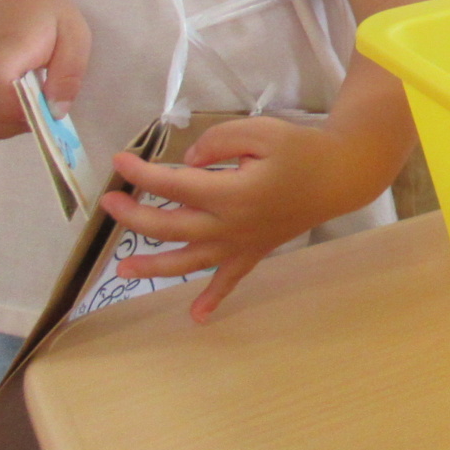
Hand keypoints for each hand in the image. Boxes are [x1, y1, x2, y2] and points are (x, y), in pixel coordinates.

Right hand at [0, 0, 88, 139]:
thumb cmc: (35, 11)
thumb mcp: (70, 29)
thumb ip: (69, 69)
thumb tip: (58, 111)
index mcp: (5, 52)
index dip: (22, 108)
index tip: (49, 104)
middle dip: (19, 124)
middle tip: (45, 104)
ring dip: (12, 126)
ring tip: (36, 103)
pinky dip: (3, 123)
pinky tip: (23, 103)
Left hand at [102, 115, 356, 321]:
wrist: (339, 176)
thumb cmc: (301, 150)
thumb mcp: (261, 131)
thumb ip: (218, 141)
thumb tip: (187, 162)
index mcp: (231, 193)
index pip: (173, 185)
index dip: (141, 173)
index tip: (119, 162)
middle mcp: (231, 225)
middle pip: (171, 226)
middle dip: (134, 216)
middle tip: (109, 203)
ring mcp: (242, 244)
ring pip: (189, 260)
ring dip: (154, 266)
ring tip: (123, 268)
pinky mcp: (254, 252)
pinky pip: (230, 280)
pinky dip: (214, 299)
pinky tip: (197, 317)